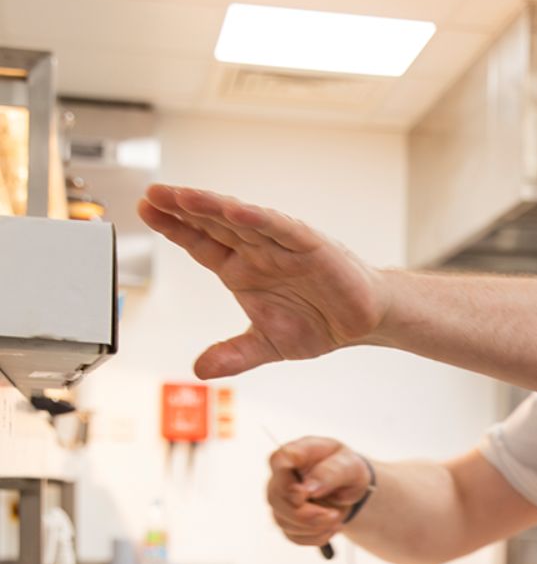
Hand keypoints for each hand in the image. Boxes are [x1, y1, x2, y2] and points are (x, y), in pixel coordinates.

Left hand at [137, 185, 388, 378]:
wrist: (364, 322)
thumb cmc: (318, 323)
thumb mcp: (267, 345)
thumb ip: (234, 355)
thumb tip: (199, 370)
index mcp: (242, 270)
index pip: (200, 242)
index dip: (173, 227)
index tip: (145, 211)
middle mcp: (257, 251)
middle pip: (213, 223)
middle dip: (182, 208)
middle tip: (152, 193)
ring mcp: (281, 245)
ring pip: (241, 219)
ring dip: (212, 207)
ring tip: (182, 196)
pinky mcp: (310, 245)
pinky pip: (280, 228)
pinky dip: (258, 219)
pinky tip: (234, 209)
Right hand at [267, 437, 372, 546]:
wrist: (349, 486)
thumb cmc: (346, 468)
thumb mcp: (350, 465)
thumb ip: (331, 472)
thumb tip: (309, 488)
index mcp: (296, 452)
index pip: (278, 461)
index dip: (287, 483)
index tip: (304, 494)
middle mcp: (281, 476)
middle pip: (277, 499)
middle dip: (308, 514)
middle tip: (334, 515)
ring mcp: (280, 499)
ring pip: (284, 521)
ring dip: (316, 527)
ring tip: (336, 517)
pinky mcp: (286, 519)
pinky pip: (294, 536)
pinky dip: (316, 536)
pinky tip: (329, 526)